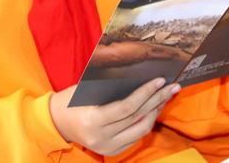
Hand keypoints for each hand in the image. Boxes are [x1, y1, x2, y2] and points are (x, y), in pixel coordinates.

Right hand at [49, 78, 179, 155]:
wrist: (57, 122)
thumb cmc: (72, 100)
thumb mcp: (87, 90)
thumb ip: (112, 88)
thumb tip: (143, 77)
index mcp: (94, 120)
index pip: (127, 107)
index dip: (146, 93)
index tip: (160, 80)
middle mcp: (101, 138)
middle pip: (137, 118)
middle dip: (158, 100)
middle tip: (172, 86)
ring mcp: (107, 147)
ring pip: (141, 130)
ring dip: (156, 111)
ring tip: (166, 96)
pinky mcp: (111, 152)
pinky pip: (136, 136)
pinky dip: (147, 121)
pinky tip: (154, 108)